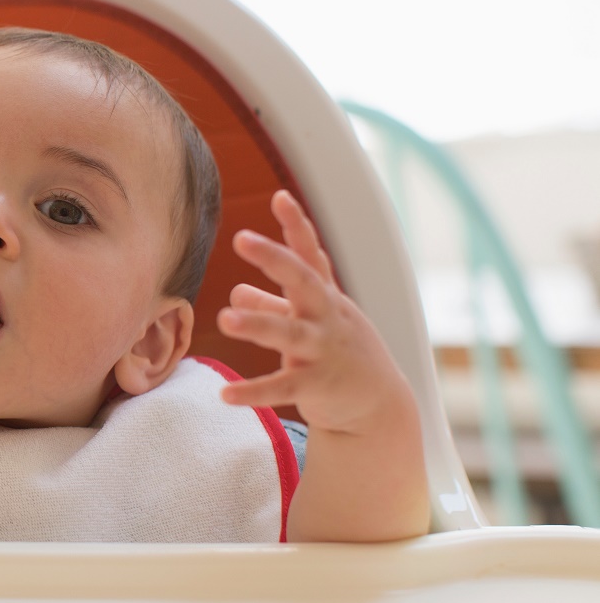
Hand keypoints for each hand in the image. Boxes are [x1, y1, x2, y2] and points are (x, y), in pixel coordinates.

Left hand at [215, 190, 412, 434]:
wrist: (379, 405)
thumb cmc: (339, 353)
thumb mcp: (312, 323)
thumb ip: (273, 305)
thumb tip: (238, 291)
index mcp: (324, 297)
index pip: (311, 256)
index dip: (297, 226)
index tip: (280, 197)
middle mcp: (326, 317)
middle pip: (303, 282)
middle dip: (275, 259)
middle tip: (241, 238)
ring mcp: (323, 350)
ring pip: (289, 333)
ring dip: (257, 325)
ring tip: (224, 319)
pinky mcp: (317, 385)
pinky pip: (282, 387)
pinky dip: (254, 391)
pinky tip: (225, 395)